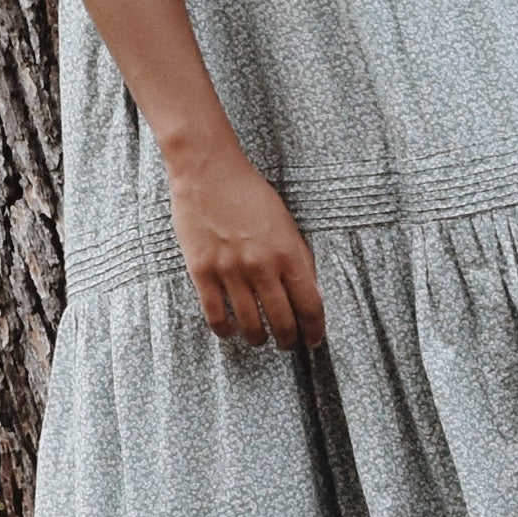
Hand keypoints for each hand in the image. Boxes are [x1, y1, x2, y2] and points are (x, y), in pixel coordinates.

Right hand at [167, 143, 326, 348]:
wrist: (208, 172)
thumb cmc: (250, 193)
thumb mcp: (286, 222)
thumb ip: (299, 258)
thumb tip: (310, 293)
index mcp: (287, 252)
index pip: (310, 305)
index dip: (315, 330)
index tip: (314, 340)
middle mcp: (261, 266)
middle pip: (283, 321)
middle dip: (289, 340)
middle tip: (289, 344)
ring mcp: (230, 271)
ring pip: (250, 324)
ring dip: (259, 338)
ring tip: (261, 339)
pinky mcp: (202, 272)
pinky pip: (216, 315)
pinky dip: (226, 330)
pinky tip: (231, 331)